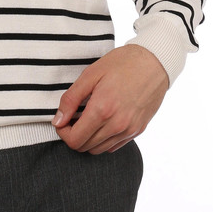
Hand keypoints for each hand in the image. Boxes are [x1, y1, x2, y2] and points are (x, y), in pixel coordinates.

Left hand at [53, 45, 168, 153]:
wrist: (154, 62)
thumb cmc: (121, 64)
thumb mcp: (90, 75)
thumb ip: (71, 99)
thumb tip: (58, 121)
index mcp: (102, 110)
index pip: (74, 140)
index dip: (63, 132)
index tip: (62, 120)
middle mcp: (117, 125)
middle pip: (85, 147)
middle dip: (73, 135)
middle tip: (72, 118)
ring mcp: (129, 130)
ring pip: (99, 150)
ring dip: (88, 139)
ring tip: (87, 119)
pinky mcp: (138, 130)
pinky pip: (114, 146)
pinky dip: (103, 140)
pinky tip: (101, 122)